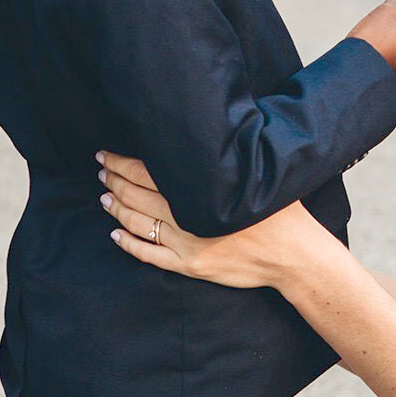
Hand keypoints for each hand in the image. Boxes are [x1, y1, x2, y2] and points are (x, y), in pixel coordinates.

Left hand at [97, 153, 309, 288]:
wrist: (294, 255)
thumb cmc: (282, 212)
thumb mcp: (259, 174)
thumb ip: (232, 157)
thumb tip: (217, 129)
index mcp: (201, 190)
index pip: (149, 171)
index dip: (123, 163)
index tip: (107, 154)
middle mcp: (187, 216)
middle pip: (138, 195)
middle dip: (115, 180)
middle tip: (101, 169)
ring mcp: (186, 244)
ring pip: (138, 224)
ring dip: (117, 209)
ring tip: (104, 197)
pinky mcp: (190, 267)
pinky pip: (149, 256)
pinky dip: (128, 245)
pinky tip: (115, 236)